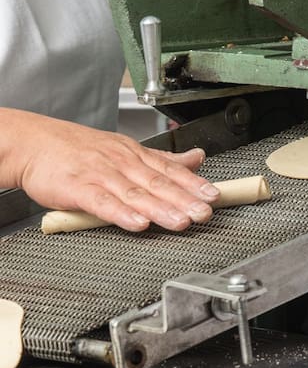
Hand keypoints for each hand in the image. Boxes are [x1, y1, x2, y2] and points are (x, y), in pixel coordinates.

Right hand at [0, 109, 220, 231]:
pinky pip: (103, 203)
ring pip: (136, 194)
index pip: (170, 170)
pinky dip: (121, 214)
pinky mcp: (77, 189)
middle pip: (158, 183)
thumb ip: (163, 159)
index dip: (194, 183)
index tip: (213, 195)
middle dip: (185, 199)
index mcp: (135, 155)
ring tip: (181, 221)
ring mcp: (100, 175)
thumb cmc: (79, 149)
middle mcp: (122, 163)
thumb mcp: (125, 148)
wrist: (34, 143)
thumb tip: (197, 158)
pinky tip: (138, 223)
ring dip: (161, 209)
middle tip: (205, 212)